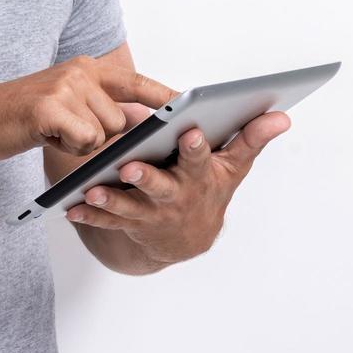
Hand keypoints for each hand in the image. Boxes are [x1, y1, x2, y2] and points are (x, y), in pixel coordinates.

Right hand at [0, 48, 177, 160]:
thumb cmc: (24, 117)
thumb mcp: (65, 102)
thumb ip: (99, 106)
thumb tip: (140, 125)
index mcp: (85, 67)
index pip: (135, 82)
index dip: (164, 95)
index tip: (191, 106)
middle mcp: (79, 72)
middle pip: (122, 120)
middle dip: (104, 138)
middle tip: (69, 132)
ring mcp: (65, 88)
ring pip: (105, 134)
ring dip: (84, 145)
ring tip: (55, 132)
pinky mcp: (51, 108)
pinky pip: (85, 141)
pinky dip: (71, 149)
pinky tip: (47, 136)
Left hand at [65, 111, 291, 268]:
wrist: (191, 237)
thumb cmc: (211, 188)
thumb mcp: (234, 166)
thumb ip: (252, 137)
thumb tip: (281, 115)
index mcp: (200, 176)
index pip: (200, 158)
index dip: (195, 147)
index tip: (189, 131)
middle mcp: (176, 196)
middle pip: (161, 186)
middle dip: (146, 178)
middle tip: (129, 167)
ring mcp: (152, 213)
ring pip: (129, 206)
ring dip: (110, 199)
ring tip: (91, 190)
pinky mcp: (130, 224)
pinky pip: (107, 220)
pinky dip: (90, 214)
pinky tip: (71, 207)